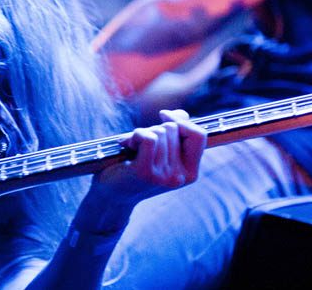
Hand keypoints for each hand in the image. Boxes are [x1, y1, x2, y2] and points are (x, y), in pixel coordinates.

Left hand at [91, 109, 206, 204]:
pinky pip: (149, 138)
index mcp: (190, 173)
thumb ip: (175, 134)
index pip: (199, 135)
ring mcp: (164, 175)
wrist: (112, 196)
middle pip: (174, 129)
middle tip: (140, 142)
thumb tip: (183, 114)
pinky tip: (127, 144)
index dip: (182, 121)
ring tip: (131, 146)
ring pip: (159, 132)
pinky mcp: (146, 172)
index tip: (163, 116)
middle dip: (154, 127)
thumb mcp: (160, 153)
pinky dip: (136, 135)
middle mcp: (180, 176)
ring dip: (141, 132)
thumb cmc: (135, 168)